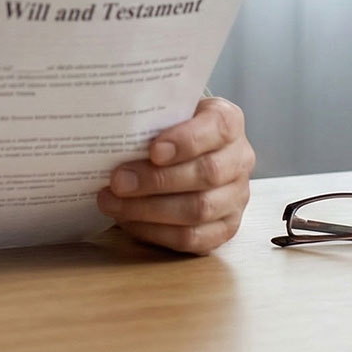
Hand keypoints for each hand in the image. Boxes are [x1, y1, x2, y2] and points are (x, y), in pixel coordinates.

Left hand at [97, 97, 254, 254]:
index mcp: (228, 122)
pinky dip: (155, 231)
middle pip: (207, 174)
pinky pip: (192, 238)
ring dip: (149, 209)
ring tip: (112, 202)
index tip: (153, 150)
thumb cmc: (168, 132)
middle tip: (118, 181)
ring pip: (199, 209)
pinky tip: (128, 220)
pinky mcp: (225, 228)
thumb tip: (115, 133)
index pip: (218, 128)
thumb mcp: (164, 114)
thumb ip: (151, 120)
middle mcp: (239, 159)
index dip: (187, 141)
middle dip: (156, 180)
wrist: (183, 155)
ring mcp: (235, 197)